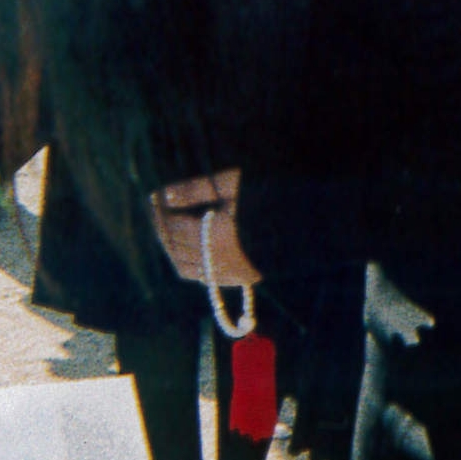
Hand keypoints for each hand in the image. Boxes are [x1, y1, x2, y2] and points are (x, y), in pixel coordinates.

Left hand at [153, 168, 261, 286]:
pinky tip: (188, 250)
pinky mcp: (237, 277)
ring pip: (182, 263)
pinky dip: (186, 264)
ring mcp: (227, 270)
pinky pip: (199, 276)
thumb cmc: (270, 194)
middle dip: (162, 226)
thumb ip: (196, 188)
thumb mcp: (233, 182)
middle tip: (158, 209)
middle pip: (173, 244)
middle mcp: (218, 256)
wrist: (305, 224)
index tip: (155, 195)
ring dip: (171, 246)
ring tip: (170, 227)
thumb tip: (164, 195)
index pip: (172, 223)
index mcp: (216, 231)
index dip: (159, 209)